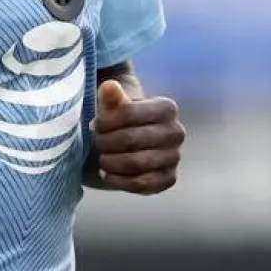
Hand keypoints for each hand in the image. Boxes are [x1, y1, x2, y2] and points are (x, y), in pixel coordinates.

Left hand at [89, 80, 183, 194]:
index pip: (129, 113)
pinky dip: (118, 180)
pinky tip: (106, 174)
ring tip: (100, 158)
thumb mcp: (114, 105)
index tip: (94, 125)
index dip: (106, 121)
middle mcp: (176, 132)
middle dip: (106, 143)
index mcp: (167, 108)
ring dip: (111, 162)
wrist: (133, 142)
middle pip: (132, 140)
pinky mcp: (169, 178)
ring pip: (136, 164)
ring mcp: (174, 156)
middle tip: (95, 142)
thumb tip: (109, 86)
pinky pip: (141, 184)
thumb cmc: (122, 119)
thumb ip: (111, 96)